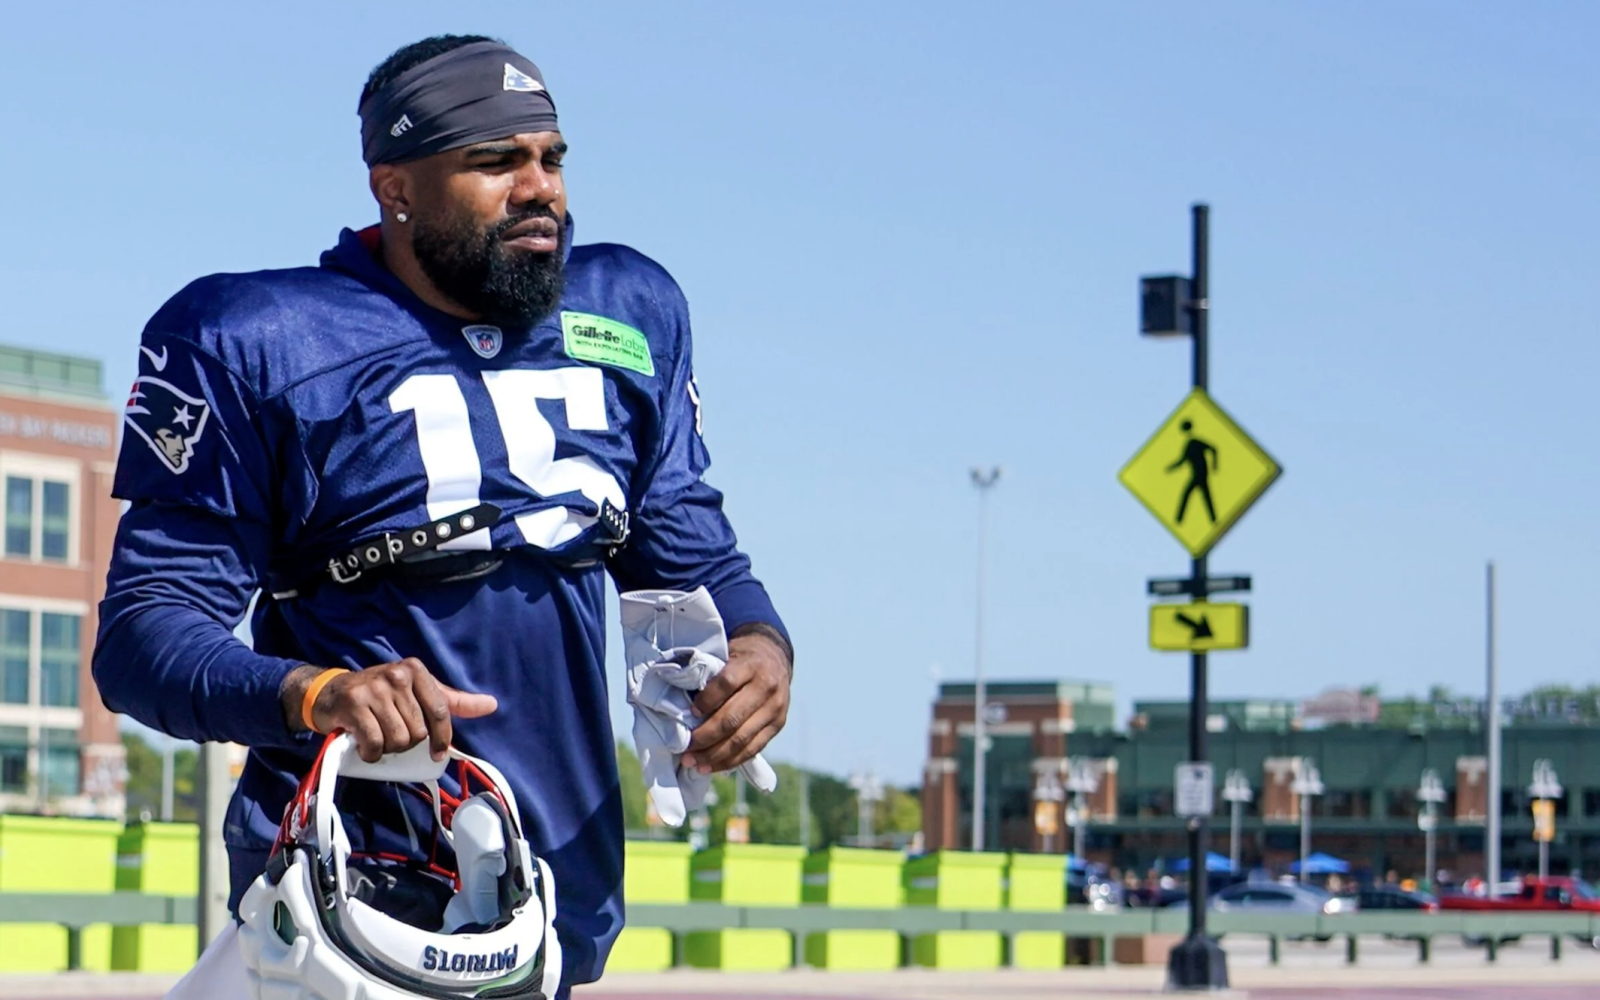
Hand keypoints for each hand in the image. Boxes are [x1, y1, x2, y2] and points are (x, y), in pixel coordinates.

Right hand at [280, 659, 497, 761]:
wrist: (332, 693)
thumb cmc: (381, 696)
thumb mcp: (418, 692)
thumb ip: (452, 701)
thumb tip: (491, 704)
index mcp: (416, 670)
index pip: (440, 710)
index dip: (442, 738)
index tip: (437, 754)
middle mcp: (397, 675)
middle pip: (418, 731)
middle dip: (407, 743)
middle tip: (392, 735)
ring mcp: (374, 688)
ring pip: (399, 739)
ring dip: (389, 749)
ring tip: (378, 737)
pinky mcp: (354, 704)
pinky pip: (375, 743)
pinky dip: (372, 753)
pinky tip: (365, 746)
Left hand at [680, 630, 790, 774]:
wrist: (775, 657)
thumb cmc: (741, 658)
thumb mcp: (727, 655)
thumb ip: (710, 676)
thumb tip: (680, 706)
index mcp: (751, 665)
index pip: (727, 683)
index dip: (706, 701)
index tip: (689, 713)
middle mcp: (766, 687)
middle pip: (733, 718)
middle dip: (705, 737)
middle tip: (684, 749)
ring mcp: (775, 708)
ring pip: (742, 738)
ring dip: (715, 755)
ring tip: (693, 762)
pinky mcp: (778, 725)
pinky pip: (754, 749)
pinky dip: (730, 761)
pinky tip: (711, 766)